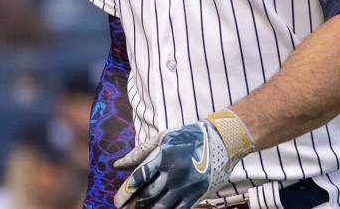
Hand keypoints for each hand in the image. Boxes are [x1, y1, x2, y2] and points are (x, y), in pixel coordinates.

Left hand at [113, 110, 254, 208]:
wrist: (222, 141)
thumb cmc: (188, 138)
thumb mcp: (163, 139)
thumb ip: (140, 153)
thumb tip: (117, 165)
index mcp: (164, 156)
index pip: (140, 177)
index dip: (126, 192)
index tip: (117, 201)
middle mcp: (174, 172)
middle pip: (148, 195)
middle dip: (133, 205)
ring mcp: (186, 185)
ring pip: (161, 206)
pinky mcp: (197, 194)